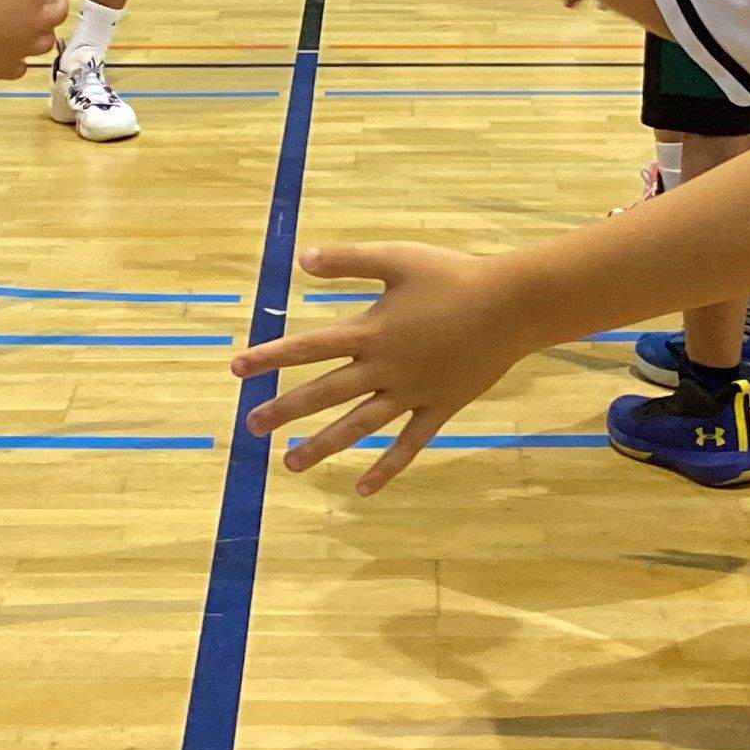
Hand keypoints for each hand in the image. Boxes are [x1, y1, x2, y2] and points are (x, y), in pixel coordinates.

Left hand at [234, 242, 522, 489]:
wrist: (513, 305)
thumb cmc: (454, 275)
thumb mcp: (396, 259)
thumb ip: (348, 261)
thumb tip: (301, 259)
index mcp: (371, 331)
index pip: (308, 347)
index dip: (270, 357)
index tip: (236, 369)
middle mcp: (385, 368)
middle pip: (325, 393)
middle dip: (284, 410)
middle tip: (250, 426)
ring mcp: (412, 393)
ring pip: (359, 426)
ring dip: (323, 445)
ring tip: (289, 464)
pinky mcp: (439, 408)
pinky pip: (408, 445)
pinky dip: (386, 468)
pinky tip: (361, 490)